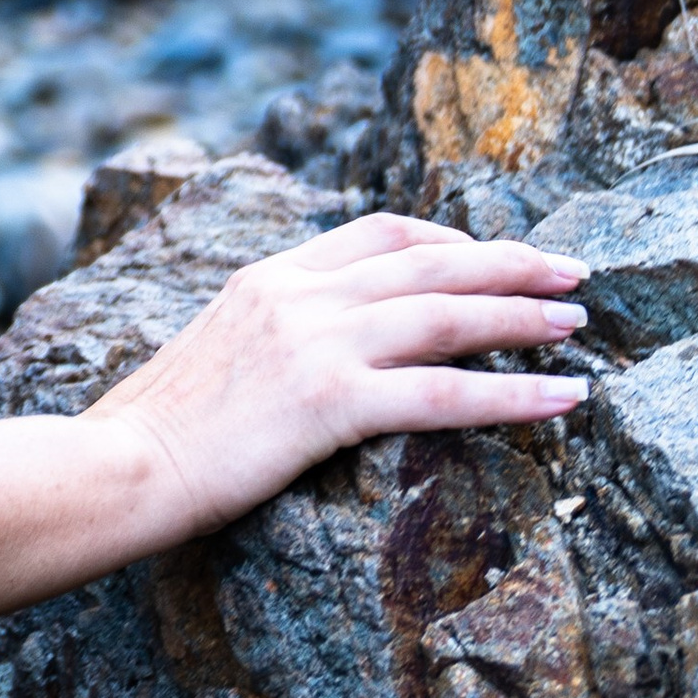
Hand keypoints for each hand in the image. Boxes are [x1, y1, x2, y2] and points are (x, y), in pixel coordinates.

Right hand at [92, 210, 589, 542]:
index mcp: (268, 276)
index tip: (494, 253)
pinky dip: (513, 393)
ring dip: (523, 316)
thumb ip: (267, 332)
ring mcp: (315, 343)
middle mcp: (298, 294)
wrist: (118, 465)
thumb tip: (308, 352)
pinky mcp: (330, 401)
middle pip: (429, 261)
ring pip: (447, 314)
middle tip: (571, 272)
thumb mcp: (212, 350)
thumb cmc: (154, 430)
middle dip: (509, 263)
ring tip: (578, 324)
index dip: (450, 238)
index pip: (379, 232)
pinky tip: (563, 400)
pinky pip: (443, 392)